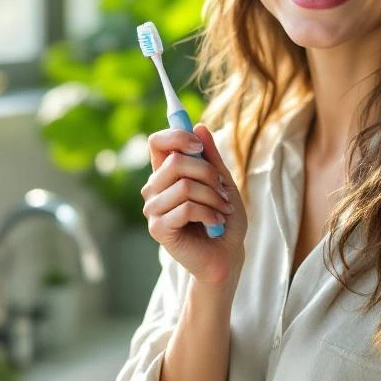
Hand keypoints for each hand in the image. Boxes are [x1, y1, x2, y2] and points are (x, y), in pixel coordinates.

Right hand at [142, 124, 247, 288]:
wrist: (227, 255)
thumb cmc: (224, 218)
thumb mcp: (223, 182)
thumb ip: (210, 157)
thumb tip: (198, 126)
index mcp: (166, 173)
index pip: (156, 142)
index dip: (176, 136)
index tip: (199, 146)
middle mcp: (154, 188)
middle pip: (175, 161)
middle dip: (208, 174)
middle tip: (223, 190)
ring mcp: (153, 209)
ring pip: (184, 186)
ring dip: (212, 197)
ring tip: (223, 210)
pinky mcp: (158, 228)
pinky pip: (186, 208)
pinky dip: (209, 213)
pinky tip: (215, 223)